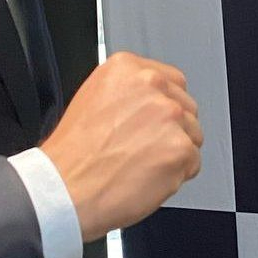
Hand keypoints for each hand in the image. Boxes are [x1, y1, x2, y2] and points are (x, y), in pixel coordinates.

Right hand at [41, 51, 202, 240]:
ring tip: (142, 164)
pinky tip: (148, 178)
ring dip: (175, 152)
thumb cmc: (72, 156)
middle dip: (172, 129)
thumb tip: (148, 102)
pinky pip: (193, 163)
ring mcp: (169, 115)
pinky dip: (177, 175)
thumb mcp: (93, 99)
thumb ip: (127, 94)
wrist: (64, 189)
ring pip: (193, 135)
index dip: (164, 106)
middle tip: (145, 148)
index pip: (171, 81)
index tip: (153, 122)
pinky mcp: (180, 148)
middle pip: (186, 107)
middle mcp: (152, 85)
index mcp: (127, 68)